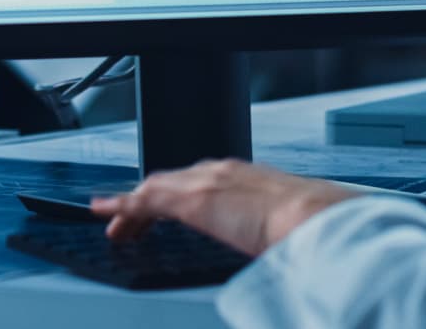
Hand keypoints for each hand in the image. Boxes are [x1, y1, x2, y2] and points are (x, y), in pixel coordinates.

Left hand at [92, 159, 359, 256]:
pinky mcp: (193, 198)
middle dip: (156, 197)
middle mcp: (230, 172)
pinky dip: (125, 205)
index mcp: (256, 179)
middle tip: (137, 217)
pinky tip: (108, 214)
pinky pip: (147, 198)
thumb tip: (289, 253)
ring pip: (160, 186)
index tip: (175, 207)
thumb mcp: (297, 227)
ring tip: (116, 220)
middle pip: (179, 179)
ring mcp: (211, 180)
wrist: (316, 218)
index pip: (209, 179)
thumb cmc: (316, 226)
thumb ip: (283, 233)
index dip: (185, 193)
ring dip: (137, 202)